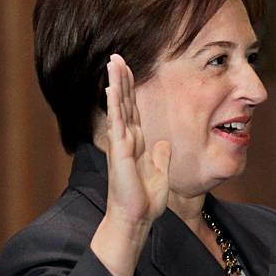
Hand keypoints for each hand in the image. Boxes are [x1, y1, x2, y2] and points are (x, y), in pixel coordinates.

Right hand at [104, 54, 170, 227]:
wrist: (137, 218)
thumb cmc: (146, 200)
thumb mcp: (160, 173)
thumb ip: (160, 156)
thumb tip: (163, 143)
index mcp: (138, 144)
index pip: (134, 110)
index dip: (132, 90)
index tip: (129, 70)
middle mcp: (127, 140)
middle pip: (125, 103)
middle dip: (121, 79)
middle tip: (116, 57)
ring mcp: (121, 145)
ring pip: (118, 108)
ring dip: (116, 84)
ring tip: (112, 63)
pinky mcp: (120, 152)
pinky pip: (118, 124)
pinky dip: (115, 105)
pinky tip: (112, 88)